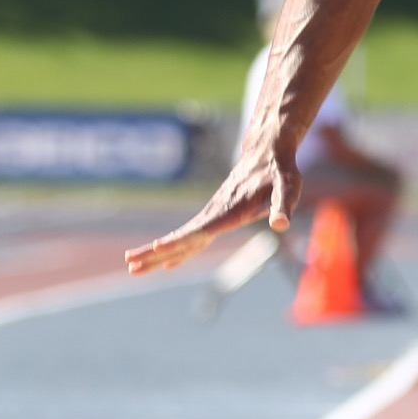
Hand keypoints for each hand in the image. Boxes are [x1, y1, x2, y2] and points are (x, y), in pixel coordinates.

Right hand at [124, 126, 302, 274]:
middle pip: (181, 238)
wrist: (267, 150)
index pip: (200, 231)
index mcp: (230, 210)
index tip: (157, 252)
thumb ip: (283, 206)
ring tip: (133, 268)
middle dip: (155, 253)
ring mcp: (212, 214)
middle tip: (129, 266)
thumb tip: (281, 224)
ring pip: (181, 238)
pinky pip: (190, 236)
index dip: (179, 243)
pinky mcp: (214, 215)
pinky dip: (175, 249)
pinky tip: (167, 263)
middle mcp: (216, 213)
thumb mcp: (287, 187)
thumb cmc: (279, 170)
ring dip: (156, 253)